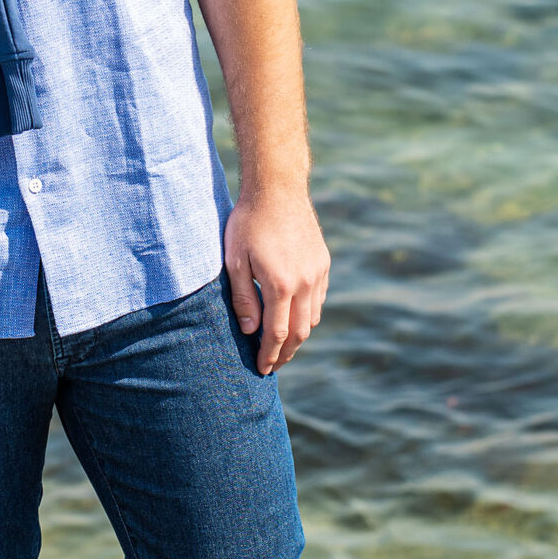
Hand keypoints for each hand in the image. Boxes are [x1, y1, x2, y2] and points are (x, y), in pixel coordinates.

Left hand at [224, 186, 329, 374]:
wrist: (277, 189)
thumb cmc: (248, 223)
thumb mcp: (234, 261)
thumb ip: (243, 299)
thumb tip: (251, 331)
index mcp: (281, 285)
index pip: (277, 334)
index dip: (269, 355)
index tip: (262, 369)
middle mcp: (304, 282)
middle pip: (299, 332)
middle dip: (285, 353)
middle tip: (272, 366)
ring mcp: (317, 272)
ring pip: (312, 317)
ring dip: (298, 336)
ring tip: (281, 346)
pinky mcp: (323, 263)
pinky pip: (318, 299)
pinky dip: (307, 314)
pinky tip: (293, 317)